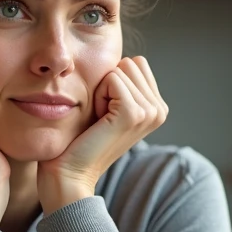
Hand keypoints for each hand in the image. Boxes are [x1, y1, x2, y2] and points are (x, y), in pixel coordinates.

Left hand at [38, 56, 167, 213]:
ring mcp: (150, 112)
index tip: (104, 111)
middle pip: (130, 63)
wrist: (71, 173)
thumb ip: (121, 83)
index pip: (135, 63)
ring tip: (99, 119)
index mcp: (157, 107)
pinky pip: (112, 79)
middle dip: (107, 84)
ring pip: (120, 69)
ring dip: (101, 91)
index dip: (111, 82)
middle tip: (100, 116)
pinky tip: (97, 120)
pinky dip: (98, 95)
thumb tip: (124, 58)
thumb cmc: (81, 140)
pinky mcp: (135, 114)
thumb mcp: (107, 106)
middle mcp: (160, 110)